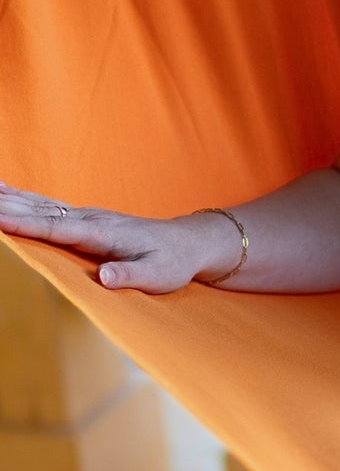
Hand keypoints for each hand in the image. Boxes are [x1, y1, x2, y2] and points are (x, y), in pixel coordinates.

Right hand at [0, 184, 231, 291]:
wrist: (190, 242)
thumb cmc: (174, 262)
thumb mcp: (160, 276)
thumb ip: (131, 277)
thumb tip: (104, 278)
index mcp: (104, 234)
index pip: (57, 228)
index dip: (25, 223)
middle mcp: (92, 219)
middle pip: (42, 210)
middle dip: (8, 205)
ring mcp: (88, 216)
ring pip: (42, 205)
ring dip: (10, 197)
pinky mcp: (86, 219)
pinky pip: (48, 207)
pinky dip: (23, 199)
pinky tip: (5, 192)